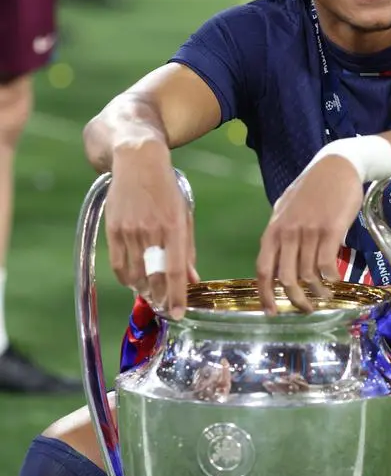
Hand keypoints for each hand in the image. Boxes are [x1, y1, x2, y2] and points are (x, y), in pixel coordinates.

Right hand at [105, 143, 197, 318]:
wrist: (137, 161)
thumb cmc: (166, 190)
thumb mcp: (183, 216)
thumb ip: (187, 251)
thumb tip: (192, 280)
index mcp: (174, 227)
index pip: (176, 271)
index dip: (177, 296)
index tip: (178, 313)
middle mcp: (152, 231)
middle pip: (154, 277)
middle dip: (160, 298)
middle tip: (164, 308)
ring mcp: (130, 231)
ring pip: (135, 275)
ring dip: (144, 290)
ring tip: (151, 296)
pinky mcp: (113, 229)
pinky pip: (118, 264)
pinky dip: (126, 279)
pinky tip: (134, 283)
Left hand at [256, 156, 363, 314]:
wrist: (337, 166)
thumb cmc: (312, 187)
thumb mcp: (287, 208)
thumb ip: (280, 233)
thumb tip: (278, 258)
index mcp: (274, 230)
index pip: (264, 269)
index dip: (265, 295)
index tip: (271, 312)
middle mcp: (288, 233)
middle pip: (286, 278)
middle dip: (295, 300)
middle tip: (305, 310)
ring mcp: (309, 232)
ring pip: (308, 275)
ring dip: (317, 292)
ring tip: (324, 297)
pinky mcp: (330, 230)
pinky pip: (327, 265)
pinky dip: (331, 279)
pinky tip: (336, 282)